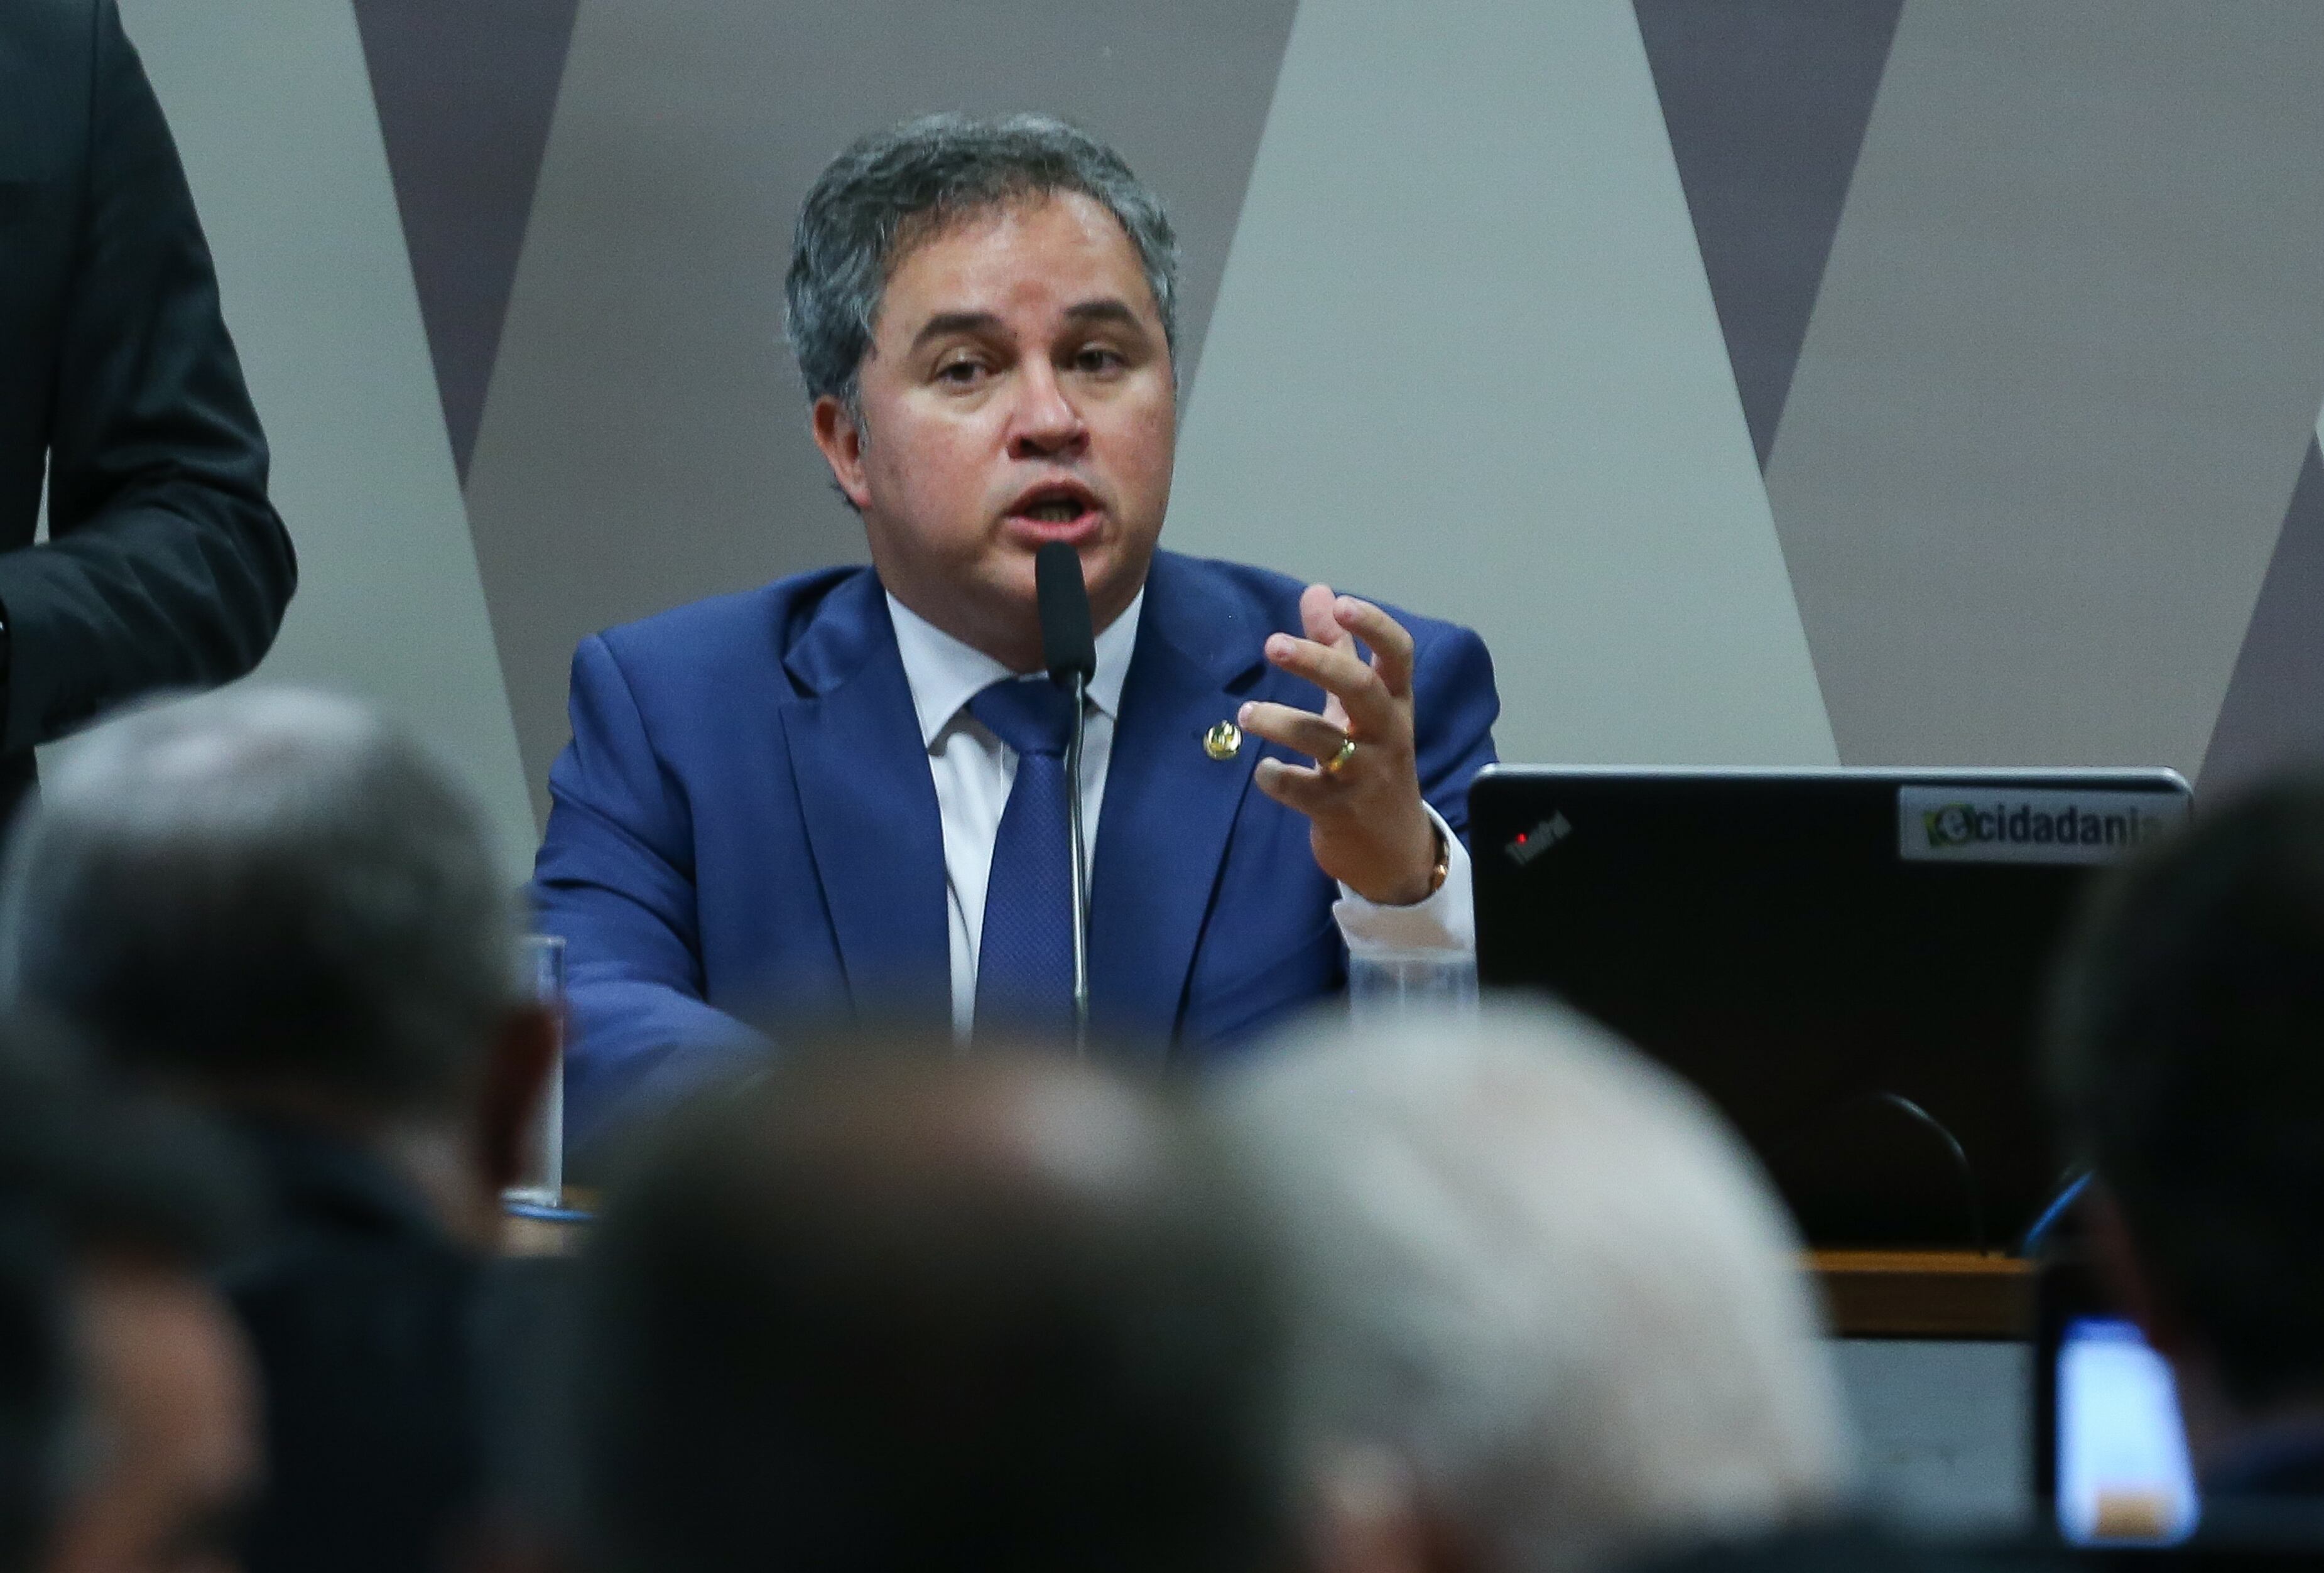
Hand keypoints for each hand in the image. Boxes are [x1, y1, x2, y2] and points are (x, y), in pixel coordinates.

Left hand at [1240, 585, 1440, 905]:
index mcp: (1395, 704)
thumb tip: (1318, 591)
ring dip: (1281, 721)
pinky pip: (1303, 791)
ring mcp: (1364, 775)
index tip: (1341, 604)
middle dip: (1318, 663)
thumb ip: (1338, 649)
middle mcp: (1386, 735)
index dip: (1374, 627)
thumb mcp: (1360, 708)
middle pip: (1361, 689)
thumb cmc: (1373, 764)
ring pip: (1325, 741)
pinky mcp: (1340, 812)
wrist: (1394, 850)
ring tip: (1245, 713)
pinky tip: (1262, 772)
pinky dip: (1276, 778)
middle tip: (1272, 645)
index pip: (1398, 656)